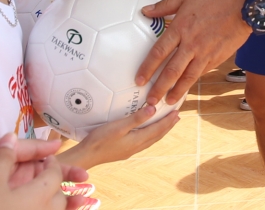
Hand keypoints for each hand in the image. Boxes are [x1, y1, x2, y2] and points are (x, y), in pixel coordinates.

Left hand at [0, 135, 89, 209]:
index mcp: (21, 166)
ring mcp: (15, 201)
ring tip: (84, 207)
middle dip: (71, 193)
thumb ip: (27, 148)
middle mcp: (20, 184)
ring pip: (46, 205)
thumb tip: (55, 143)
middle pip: (52, 189)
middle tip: (88, 196)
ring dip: (64, 207)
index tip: (82, 176)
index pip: (50, 169)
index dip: (67, 172)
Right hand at [58, 104, 179, 168]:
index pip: (157, 129)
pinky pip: (144, 141)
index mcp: (137, 140)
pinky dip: (151, 134)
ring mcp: (131, 150)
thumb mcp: (118, 126)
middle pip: (157, 135)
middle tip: (177, 117)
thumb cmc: (100, 139)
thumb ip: (136, 118)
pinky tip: (148, 132)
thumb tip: (153, 110)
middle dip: (167, 126)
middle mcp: (137, 147)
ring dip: (160, 130)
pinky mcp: (125, 150)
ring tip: (167, 123)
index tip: (177, 113)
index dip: (168, 121)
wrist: (88, 155)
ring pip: (151, 139)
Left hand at [136, 0, 251, 105]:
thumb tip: (145, 11)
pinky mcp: (217, 58)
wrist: (244, 5)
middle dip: (159, 88)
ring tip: (167, 102)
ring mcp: (205, 53)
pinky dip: (192, 83)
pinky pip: (201, 73)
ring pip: (187, 77)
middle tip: (149, 101)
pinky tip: (186, 88)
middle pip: (171, 71)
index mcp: (181, 28)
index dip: (147, 67)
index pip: (159, 52)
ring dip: (176, 91)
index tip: (139, 79)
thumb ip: (164, 6)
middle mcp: (191, 44)